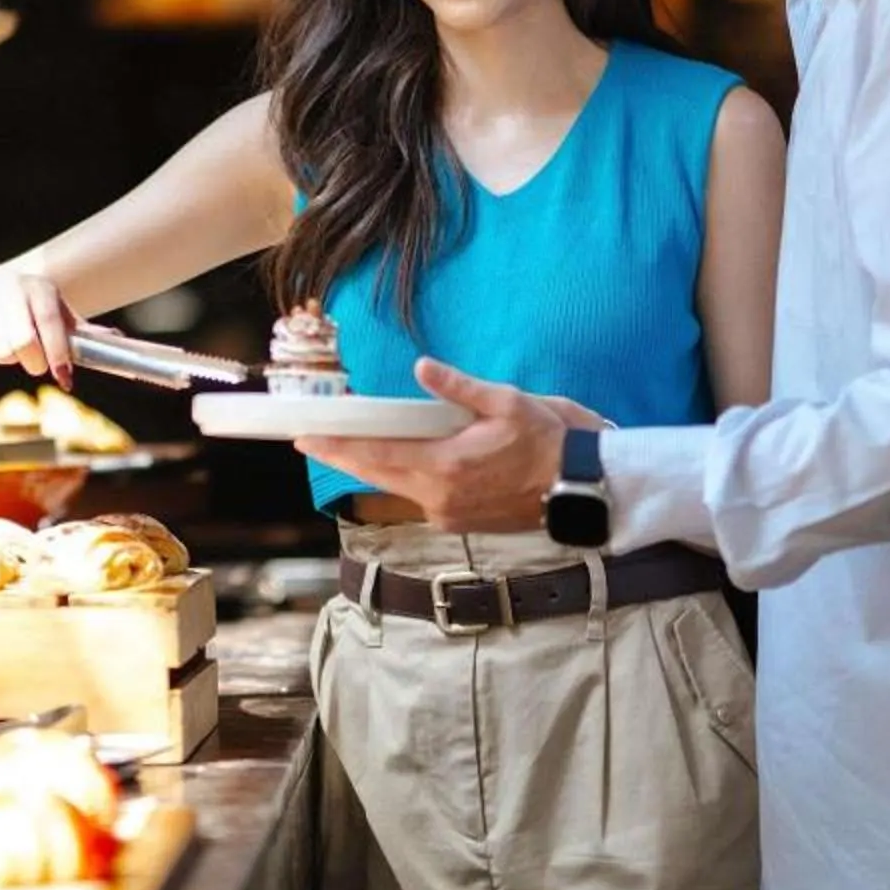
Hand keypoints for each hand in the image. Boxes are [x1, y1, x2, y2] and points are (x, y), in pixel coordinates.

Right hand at [0, 261, 77, 383]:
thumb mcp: (50, 312)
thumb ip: (78, 330)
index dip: (59, 353)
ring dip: (5, 358)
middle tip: (33, 365)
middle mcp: (11, 286)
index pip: (51, 322)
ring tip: (5, 347)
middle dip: (32, 362)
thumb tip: (116, 337)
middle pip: (24, 342)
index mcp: (39, 288)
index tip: (64, 378)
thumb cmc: (20, 307)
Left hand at [294, 357, 606, 532]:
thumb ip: (459, 387)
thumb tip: (421, 368)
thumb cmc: (550, 441)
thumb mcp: (507, 402)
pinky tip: (399, 458)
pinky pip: (420, 494)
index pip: (376, 457)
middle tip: (313, 440)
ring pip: (398, 486)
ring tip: (350, 444)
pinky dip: (403, 475)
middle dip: (344, 456)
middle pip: (377, 475)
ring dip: (374, 465)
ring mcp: (448, 514)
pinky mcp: (460, 521)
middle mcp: (440, 498)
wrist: (583, 489)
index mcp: (446, 466)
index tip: (306, 438)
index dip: (338, 447)